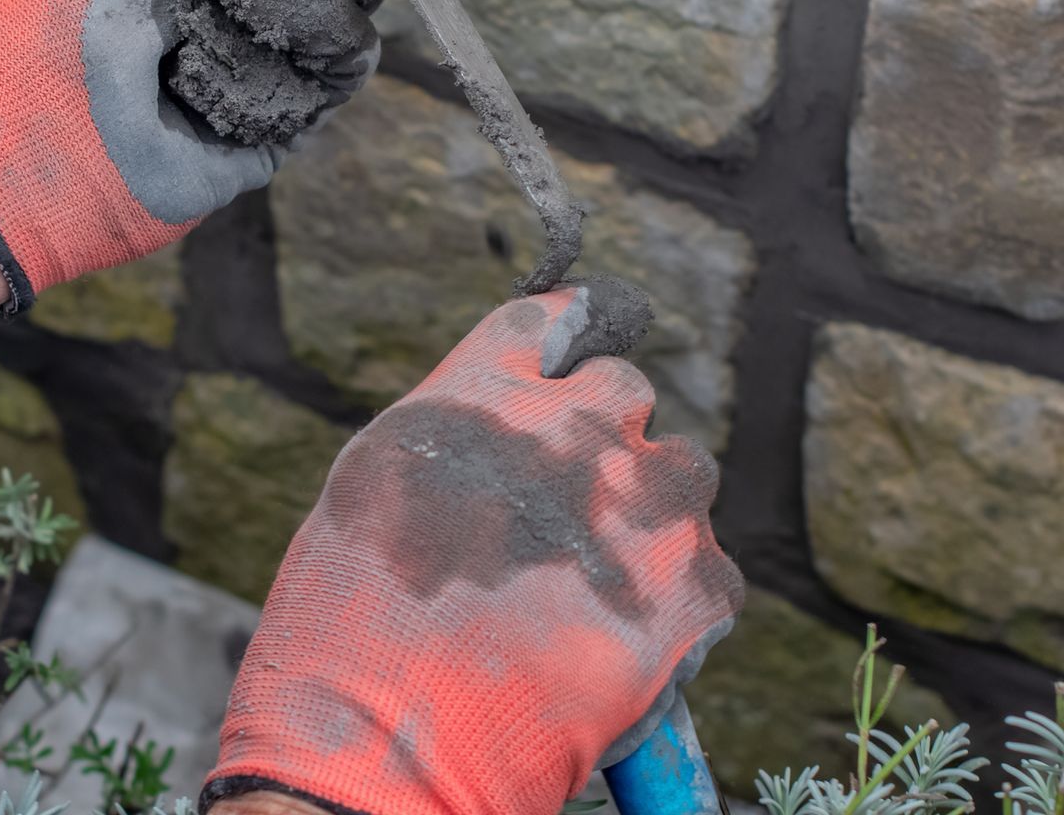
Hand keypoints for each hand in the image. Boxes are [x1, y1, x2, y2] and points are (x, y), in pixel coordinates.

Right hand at [203, 285, 744, 814]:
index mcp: (481, 390)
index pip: (552, 320)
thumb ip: (452, 440)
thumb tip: (504, 439)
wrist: (387, 743)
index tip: (575, 358)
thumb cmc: (349, 628)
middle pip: (626, 392)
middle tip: (570, 507)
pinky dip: (681, 604)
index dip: (568, 338)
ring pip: (683, 472)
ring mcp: (639, 502)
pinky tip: (624, 643)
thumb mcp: (372, 489)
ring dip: (652, 511)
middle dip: (604, 439)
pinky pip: (714, 572)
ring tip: (601, 581)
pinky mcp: (690, 588)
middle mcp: (570, 425)